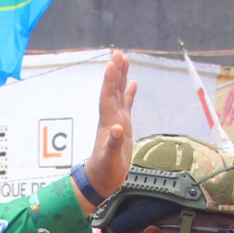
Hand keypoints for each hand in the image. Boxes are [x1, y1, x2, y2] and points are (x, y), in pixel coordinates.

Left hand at [77, 49, 137, 212]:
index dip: (110, 81)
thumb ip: (112, 144)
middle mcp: (111, 118)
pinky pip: (127, 104)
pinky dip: (129, 93)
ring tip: (124, 59)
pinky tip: (133, 83)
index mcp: (108, 123)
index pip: (108, 97)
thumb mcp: (109, 160)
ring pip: (119, 93)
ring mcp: (117, 121)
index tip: (112, 64)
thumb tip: (117, 129)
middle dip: (116, 71)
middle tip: (118, 52)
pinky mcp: (123, 126)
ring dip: (121, 77)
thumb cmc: (104, 172)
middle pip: (113, 90)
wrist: (100, 180)